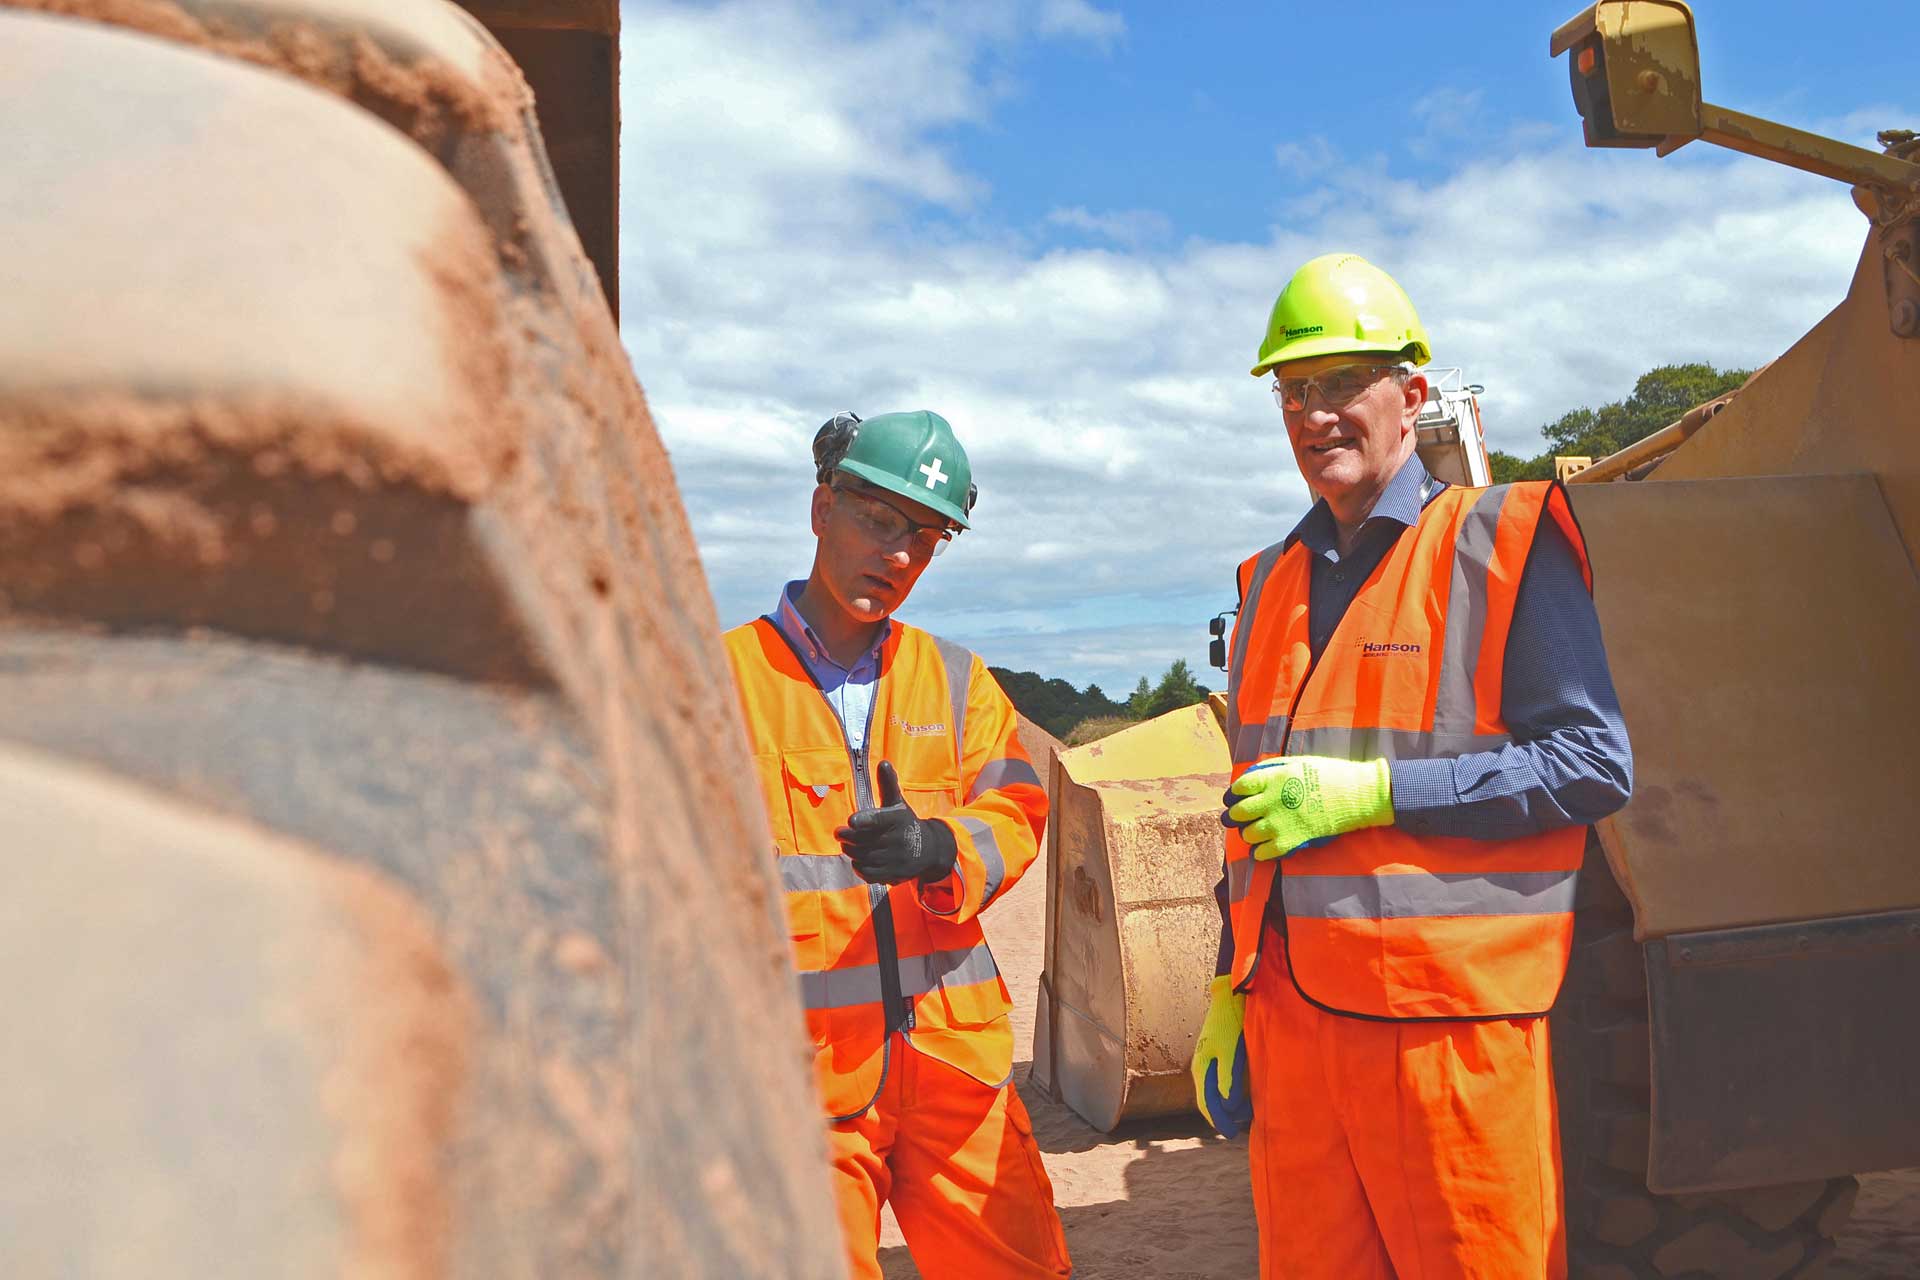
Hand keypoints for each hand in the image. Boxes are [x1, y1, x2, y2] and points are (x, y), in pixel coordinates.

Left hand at [836, 760, 958, 884]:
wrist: (929, 850)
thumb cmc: (905, 822)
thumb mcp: (898, 803)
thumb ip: (888, 784)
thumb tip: (883, 762)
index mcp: (898, 819)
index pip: (878, 820)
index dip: (864, 820)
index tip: (851, 821)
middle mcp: (898, 840)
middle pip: (863, 841)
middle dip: (847, 837)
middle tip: (840, 833)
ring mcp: (896, 859)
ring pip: (863, 857)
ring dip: (851, 851)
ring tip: (848, 845)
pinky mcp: (893, 874)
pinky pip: (868, 872)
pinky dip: (859, 866)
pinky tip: (859, 858)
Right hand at [1190, 975, 1251, 1138]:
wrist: (1230, 996)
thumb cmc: (1231, 1022)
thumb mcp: (1231, 1051)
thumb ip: (1228, 1078)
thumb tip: (1228, 1105)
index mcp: (1201, 1067)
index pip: (1205, 1103)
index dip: (1218, 1120)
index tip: (1231, 1134)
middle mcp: (1201, 1066)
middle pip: (1208, 1099)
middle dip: (1223, 1115)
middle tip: (1240, 1128)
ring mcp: (1209, 1060)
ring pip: (1215, 1091)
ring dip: (1228, 1104)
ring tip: (1247, 1113)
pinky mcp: (1219, 1054)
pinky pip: (1221, 1081)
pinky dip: (1231, 1092)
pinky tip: (1245, 1094)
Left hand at [1222, 756, 1392, 860]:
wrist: (1355, 795)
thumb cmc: (1331, 775)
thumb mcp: (1299, 764)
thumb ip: (1275, 771)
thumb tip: (1258, 776)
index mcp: (1273, 778)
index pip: (1241, 786)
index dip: (1234, 793)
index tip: (1234, 797)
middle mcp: (1271, 800)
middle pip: (1239, 812)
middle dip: (1235, 816)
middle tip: (1237, 818)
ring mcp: (1280, 822)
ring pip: (1248, 834)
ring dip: (1248, 835)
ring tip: (1253, 834)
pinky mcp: (1291, 841)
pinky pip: (1264, 853)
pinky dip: (1259, 853)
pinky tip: (1261, 850)